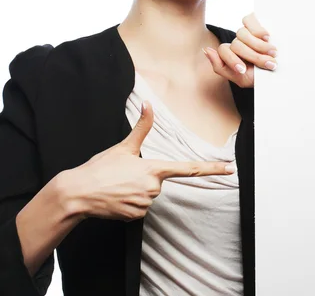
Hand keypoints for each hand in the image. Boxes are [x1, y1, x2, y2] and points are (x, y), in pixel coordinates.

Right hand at [65, 101, 234, 221]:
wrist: (77, 194)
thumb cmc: (100, 168)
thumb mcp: (123, 146)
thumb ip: (142, 127)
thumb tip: (148, 104)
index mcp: (154, 169)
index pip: (189, 169)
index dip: (212, 169)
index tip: (230, 169)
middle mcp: (154, 188)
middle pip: (160, 182)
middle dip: (145, 178)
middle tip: (123, 176)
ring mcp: (145, 203)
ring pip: (149, 196)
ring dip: (136, 191)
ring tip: (118, 187)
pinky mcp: (135, 216)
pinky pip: (139, 208)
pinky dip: (129, 203)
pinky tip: (116, 198)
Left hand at [203, 12, 276, 87]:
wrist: (282, 74)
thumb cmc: (261, 76)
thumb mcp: (241, 79)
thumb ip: (220, 67)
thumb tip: (206, 50)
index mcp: (232, 53)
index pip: (223, 50)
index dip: (232, 61)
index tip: (244, 71)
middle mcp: (238, 41)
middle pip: (236, 44)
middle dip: (252, 56)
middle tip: (268, 64)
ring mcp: (247, 31)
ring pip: (242, 34)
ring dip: (259, 46)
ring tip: (273, 54)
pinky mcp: (257, 21)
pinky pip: (248, 20)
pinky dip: (258, 30)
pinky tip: (267, 37)